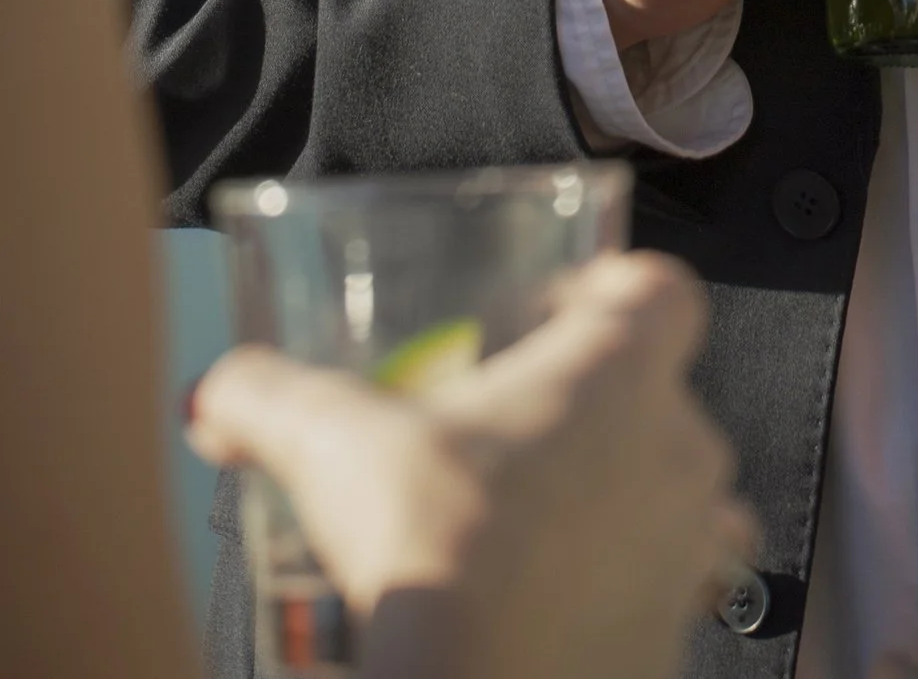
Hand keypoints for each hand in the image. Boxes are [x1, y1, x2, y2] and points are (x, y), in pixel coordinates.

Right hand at [187, 252, 749, 678]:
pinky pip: (661, 604)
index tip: (554, 310)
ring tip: (539, 537)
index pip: (662, 289)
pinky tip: (543, 616)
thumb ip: (271, 401)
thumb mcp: (334, 448)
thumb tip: (219, 394)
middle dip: (598, 417)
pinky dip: (613, 606)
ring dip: (624, 515)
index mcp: (622, 373)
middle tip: (512, 441)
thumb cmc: (436, 555)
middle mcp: (680, 451)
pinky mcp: (671, 641)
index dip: (612, 288)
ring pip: (683, 509)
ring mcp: (686, 553)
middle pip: (665, 401)